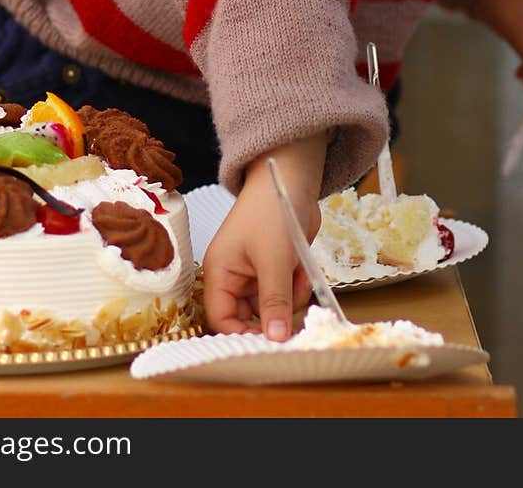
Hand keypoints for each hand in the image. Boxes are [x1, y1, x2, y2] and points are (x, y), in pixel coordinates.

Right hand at [202, 132, 325, 341]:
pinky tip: (302, 267)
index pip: (221, 319)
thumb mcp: (272, 260)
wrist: (293, 178)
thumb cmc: (270, 212)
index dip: (241, 334)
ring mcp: (258, 274)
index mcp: (220, 273)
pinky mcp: (278, 270)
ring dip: (290, 298)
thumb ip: (274, 302)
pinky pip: (288, 294)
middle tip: (294, 317)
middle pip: (249, 318)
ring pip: (274, 308)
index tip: (268, 343)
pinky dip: (298, 286)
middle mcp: (235, 278)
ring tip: (298, 274)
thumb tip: (276, 340)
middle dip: (273, 315)